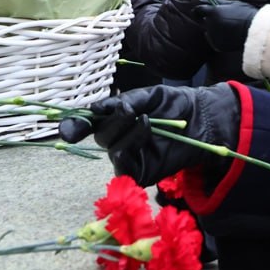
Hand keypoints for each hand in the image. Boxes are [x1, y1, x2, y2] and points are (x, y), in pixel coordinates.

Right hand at [58, 84, 240, 185]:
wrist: (202, 120)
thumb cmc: (175, 105)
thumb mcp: (148, 96)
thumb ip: (123, 102)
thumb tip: (96, 109)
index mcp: (113, 120)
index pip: (86, 125)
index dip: (74, 125)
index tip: (67, 128)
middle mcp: (116, 140)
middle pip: (100, 135)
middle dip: (112, 121)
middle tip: (129, 108)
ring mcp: (128, 158)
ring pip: (112, 149)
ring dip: (125, 131)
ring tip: (143, 117)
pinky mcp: (140, 173)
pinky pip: (126, 164)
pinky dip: (133, 144)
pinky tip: (146, 130)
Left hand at [194, 0, 258, 51]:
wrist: (255, 32)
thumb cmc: (246, 14)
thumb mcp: (233, 3)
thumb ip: (216, 1)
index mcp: (213, 12)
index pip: (198, 10)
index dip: (199, 10)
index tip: (202, 11)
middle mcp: (210, 24)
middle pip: (205, 21)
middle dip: (211, 19)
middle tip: (225, 19)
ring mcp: (213, 36)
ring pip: (210, 31)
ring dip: (215, 29)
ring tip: (230, 28)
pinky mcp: (217, 46)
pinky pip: (214, 40)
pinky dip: (219, 38)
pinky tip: (229, 35)